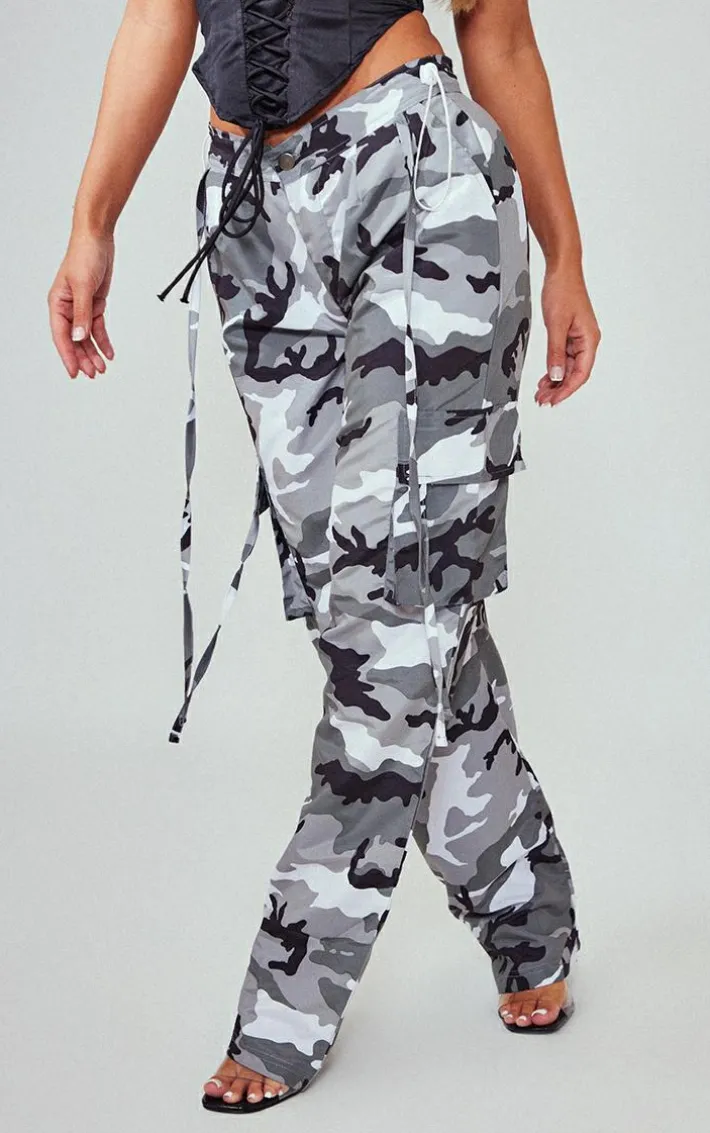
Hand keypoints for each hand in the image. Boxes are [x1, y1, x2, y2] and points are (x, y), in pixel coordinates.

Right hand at [48, 229, 115, 378]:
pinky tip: (108, 352)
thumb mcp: (83, 287)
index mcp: (57, 303)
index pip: (62, 336)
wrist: (98, 239)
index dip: (68, 356)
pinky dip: (103, 341)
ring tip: (101, 368)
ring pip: (86, 337)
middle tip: (92, 374)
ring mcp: (81, 307)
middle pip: (74, 340)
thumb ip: (82, 314)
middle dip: (83, 358)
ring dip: (93, 353)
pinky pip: (97, 328)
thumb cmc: (84, 255)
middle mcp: (68, 308)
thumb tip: (79, 336)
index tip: (74, 372)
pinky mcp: (94, 304)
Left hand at [535, 264, 600, 406]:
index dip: (567, 390)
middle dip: (559, 389)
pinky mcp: (570, 334)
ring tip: (541, 392)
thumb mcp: (556, 324)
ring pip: (568, 367)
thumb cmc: (563, 291)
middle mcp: (587, 341)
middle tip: (543, 400)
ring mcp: (578, 338)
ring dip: (555, 381)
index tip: (553, 401)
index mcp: (589, 340)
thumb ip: (556, 352)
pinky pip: (563, 357)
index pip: (581, 373)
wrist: (561, 270)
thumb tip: (557, 376)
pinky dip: (554, 368)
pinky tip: (546, 378)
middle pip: (575, 373)